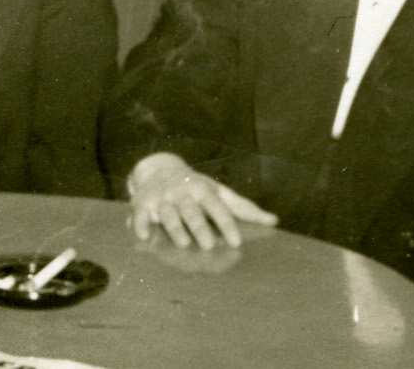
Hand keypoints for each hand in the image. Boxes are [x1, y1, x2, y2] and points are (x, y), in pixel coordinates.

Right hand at [127, 152, 276, 250]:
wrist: (159, 169)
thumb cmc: (196, 188)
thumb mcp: (219, 192)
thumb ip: (243, 208)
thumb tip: (274, 221)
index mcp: (203, 190)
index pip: (217, 207)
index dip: (226, 224)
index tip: (236, 243)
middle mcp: (182, 193)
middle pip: (192, 211)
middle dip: (200, 227)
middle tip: (209, 245)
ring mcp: (161, 198)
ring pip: (168, 213)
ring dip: (175, 227)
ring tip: (184, 244)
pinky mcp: (141, 204)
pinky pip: (139, 214)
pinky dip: (140, 224)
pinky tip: (143, 236)